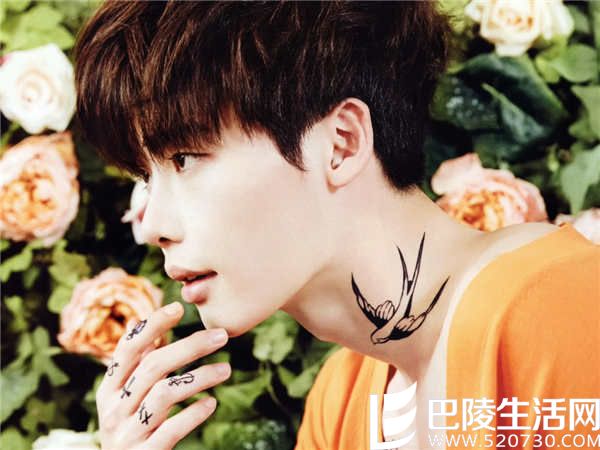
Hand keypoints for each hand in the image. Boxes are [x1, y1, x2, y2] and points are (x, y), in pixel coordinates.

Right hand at [95, 301, 230, 449]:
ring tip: (226, 370)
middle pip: (153, 366)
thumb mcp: (124, 398)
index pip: (129, 349)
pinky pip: (171, 429)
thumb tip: (142, 322)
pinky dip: (193, 414)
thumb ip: (135, 365)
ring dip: (199, 377)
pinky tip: (211, 403)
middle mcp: (114, 408)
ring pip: (164, 394)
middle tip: (221, 335)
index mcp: (109, 389)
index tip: (178, 307)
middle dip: (190, 346)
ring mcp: (128, 432)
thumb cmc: (130, 428)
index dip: (152, 325)